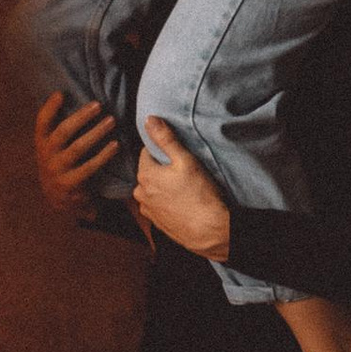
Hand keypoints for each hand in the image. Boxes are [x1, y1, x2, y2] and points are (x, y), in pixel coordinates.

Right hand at [33, 90, 120, 219]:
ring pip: (78, 148)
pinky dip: (103, 155)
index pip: (42, 121)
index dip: (50, 107)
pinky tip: (115, 145)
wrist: (58, 198)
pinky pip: (89, 167)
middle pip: (63, 132)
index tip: (61, 93)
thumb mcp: (53, 147)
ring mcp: (57, 170)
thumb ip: (61, 128)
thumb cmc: (61, 163)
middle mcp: (46, 155)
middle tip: (98, 105)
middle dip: (81, 117)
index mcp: (41, 142)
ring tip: (111, 121)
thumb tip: (74, 98)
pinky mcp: (70, 183)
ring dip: (96, 132)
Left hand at [135, 120, 232, 260]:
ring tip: (184, 189)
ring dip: (164, 187)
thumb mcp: (185, 160)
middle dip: (162, 170)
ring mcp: (148, 210)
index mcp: (144, 175)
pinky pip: (159, 205)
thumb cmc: (199, 195)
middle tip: (183, 172)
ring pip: (153, 190)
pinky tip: (182, 203)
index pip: (147, 152)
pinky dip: (167, 202)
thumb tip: (149, 120)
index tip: (177, 156)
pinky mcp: (157, 223)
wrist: (210, 231)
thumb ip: (165, 138)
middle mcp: (141, 194)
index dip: (163, 151)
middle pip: (149, 172)